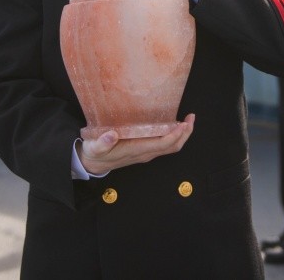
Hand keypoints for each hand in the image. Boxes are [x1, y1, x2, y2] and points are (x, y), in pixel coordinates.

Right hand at [78, 113, 194, 174]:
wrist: (92, 164)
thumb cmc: (94, 153)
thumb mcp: (94, 148)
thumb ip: (102, 142)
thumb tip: (112, 134)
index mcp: (136, 150)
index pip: (162, 144)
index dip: (175, 135)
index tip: (183, 123)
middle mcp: (145, 153)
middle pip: (172, 147)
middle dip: (185, 134)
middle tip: (191, 118)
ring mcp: (146, 153)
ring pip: (171, 147)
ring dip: (182, 135)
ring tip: (187, 120)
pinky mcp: (144, 150)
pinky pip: (165, 145)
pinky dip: (174, 135)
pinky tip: (173, 125)